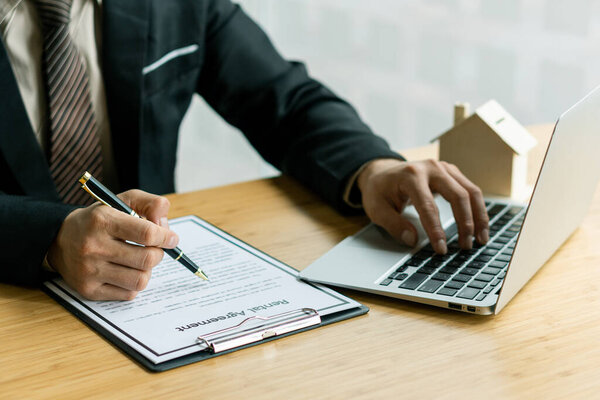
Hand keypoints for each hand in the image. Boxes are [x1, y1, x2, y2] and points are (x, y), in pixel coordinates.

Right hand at [47, 189, 178, 300]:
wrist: (59, 240)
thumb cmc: (99, 221)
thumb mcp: (122, 201)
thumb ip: (150, 204)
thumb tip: (166, 226)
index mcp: (103, 220)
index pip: (147, 233)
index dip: (165, 237)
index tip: (171, 238)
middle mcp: (93, 246)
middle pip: (147, 259)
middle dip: (158, 254)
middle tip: (153, 249)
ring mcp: (89, 271)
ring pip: (140, 280)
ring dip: (147, 271)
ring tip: (139, 261)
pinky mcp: (88, 290)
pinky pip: (128, 294)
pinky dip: (134, 284)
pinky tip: (126, 272)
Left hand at [357, 159, 488, 253]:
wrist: (381, 172)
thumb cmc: (379, 190)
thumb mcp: (376, 209)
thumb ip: (393, 224)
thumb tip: (412, 240)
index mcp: (410, 176)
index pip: (428, 206)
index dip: (436, 230)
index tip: (441, 249)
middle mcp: (431, 168)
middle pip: (457, 195)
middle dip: (464, 223)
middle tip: (465, 247)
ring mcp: (444, 168)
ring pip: (471, 191)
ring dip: (479, 217)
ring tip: (480, 239)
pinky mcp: (452, 173)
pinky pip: (471, 190)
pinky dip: (478, 209)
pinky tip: (480, 227)